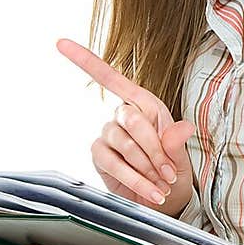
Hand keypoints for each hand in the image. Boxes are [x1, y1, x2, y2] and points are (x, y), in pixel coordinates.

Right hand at [56, 38, 196, 217]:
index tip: (61, 43)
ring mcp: (108, 135)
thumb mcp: (181, 156)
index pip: (111, 78)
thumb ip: (176, 141)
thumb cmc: (171, 172)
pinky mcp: (99, 156)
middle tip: (168, 172)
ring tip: (161, 183)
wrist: (164, 201)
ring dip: (146, 167)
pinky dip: (135, 179)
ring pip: (124, 143)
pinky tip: (149, 190)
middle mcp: (122, 116)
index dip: (85, 60)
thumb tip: (182, 128)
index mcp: (144, 104)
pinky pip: (114, 163)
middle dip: (154, 149)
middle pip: (131, 119)